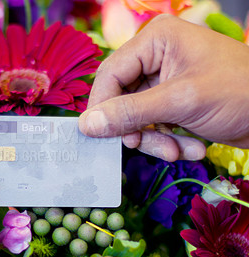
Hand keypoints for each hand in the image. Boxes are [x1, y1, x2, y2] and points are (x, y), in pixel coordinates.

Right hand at [79, 14, 248, 161]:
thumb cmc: (238, 94)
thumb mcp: (181, 101)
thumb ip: (130, 112)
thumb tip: (87, 125)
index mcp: (155, 41)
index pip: (111, 74)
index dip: (102, 106)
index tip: (98, 135)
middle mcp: (155, 58)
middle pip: (121, 98)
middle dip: (136, 128)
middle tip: (145, 146)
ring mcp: (162, 82)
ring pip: (135, 117)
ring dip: (155, 140)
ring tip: (179, 151)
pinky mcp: (171, 103)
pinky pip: (152, 125)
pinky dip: (167, 141)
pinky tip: (191, 147)